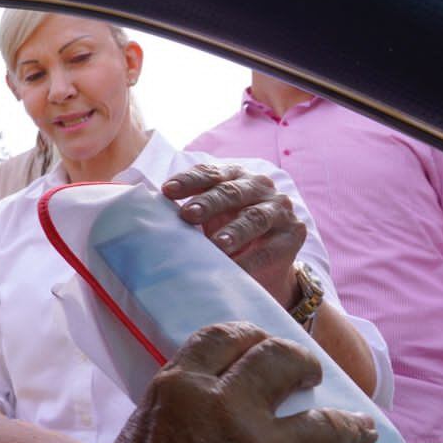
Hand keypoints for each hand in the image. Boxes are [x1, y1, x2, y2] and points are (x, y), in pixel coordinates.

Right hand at [92, 323, 393, 442]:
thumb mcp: (139, 428)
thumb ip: (175, 411)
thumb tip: (192, 418)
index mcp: (184, 385)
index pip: (222, 338)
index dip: (246, 335)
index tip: (259, 340)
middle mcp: (230, 405)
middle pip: (278, 362)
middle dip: (300, 363)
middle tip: (310, 373)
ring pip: (327, 424)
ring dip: (350, 426)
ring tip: (363, 429)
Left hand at [163, 164, 305, 307]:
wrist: (267, 256)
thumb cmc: (228, 227)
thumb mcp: (210, 215)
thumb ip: (189, 209)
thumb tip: (147, 213)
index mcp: (234, 175)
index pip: (210, 173)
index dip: (189, 181)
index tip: (166, 191)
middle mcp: (259, 186)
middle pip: (232, 192)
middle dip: (208, 203)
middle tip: (188, 214)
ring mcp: (279, 209)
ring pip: (255, 217)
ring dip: (234, 231)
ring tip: (217, 245)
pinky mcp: (294, 233)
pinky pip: (271, 248)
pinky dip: (251, 260)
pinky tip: (235, 269)